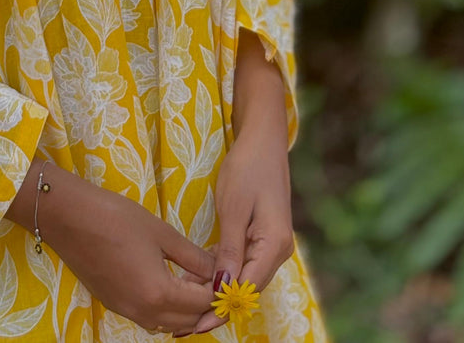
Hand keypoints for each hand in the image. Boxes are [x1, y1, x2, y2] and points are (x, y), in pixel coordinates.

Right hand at [8, 161, 214, 334]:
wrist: (69, 217)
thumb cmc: (116, 218)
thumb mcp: (160, 232)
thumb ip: (192, 256)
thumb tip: (216, 269)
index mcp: (158, 294)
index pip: (201, 304)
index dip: (218, 291)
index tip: (227, 272)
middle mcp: (143, 312)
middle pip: (187, 321)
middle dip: (205, 303)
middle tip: (213, 276)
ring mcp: (126, 311)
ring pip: (168, 324)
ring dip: (185, 309)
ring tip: (193, 279)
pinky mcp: (114, 305)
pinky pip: (149, 318)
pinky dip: (166, 308)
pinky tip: (169, 282)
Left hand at [192, 34, 294, 333]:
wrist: (262, 140)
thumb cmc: (247, 168)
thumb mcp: (233, 208)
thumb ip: (229, 250)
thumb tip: (221, 288)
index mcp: (274, 246)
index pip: (246, 290)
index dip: (221, 310)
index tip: (195, 327)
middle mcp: (278, 252)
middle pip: (247, 290)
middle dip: (217, 308)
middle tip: (184, 326)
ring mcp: (272, 245)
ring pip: (245, 279)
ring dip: (219, 295)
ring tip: (187, 313)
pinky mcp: (262, 238)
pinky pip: (244, 265)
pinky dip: (223, 277)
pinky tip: (201, 285)